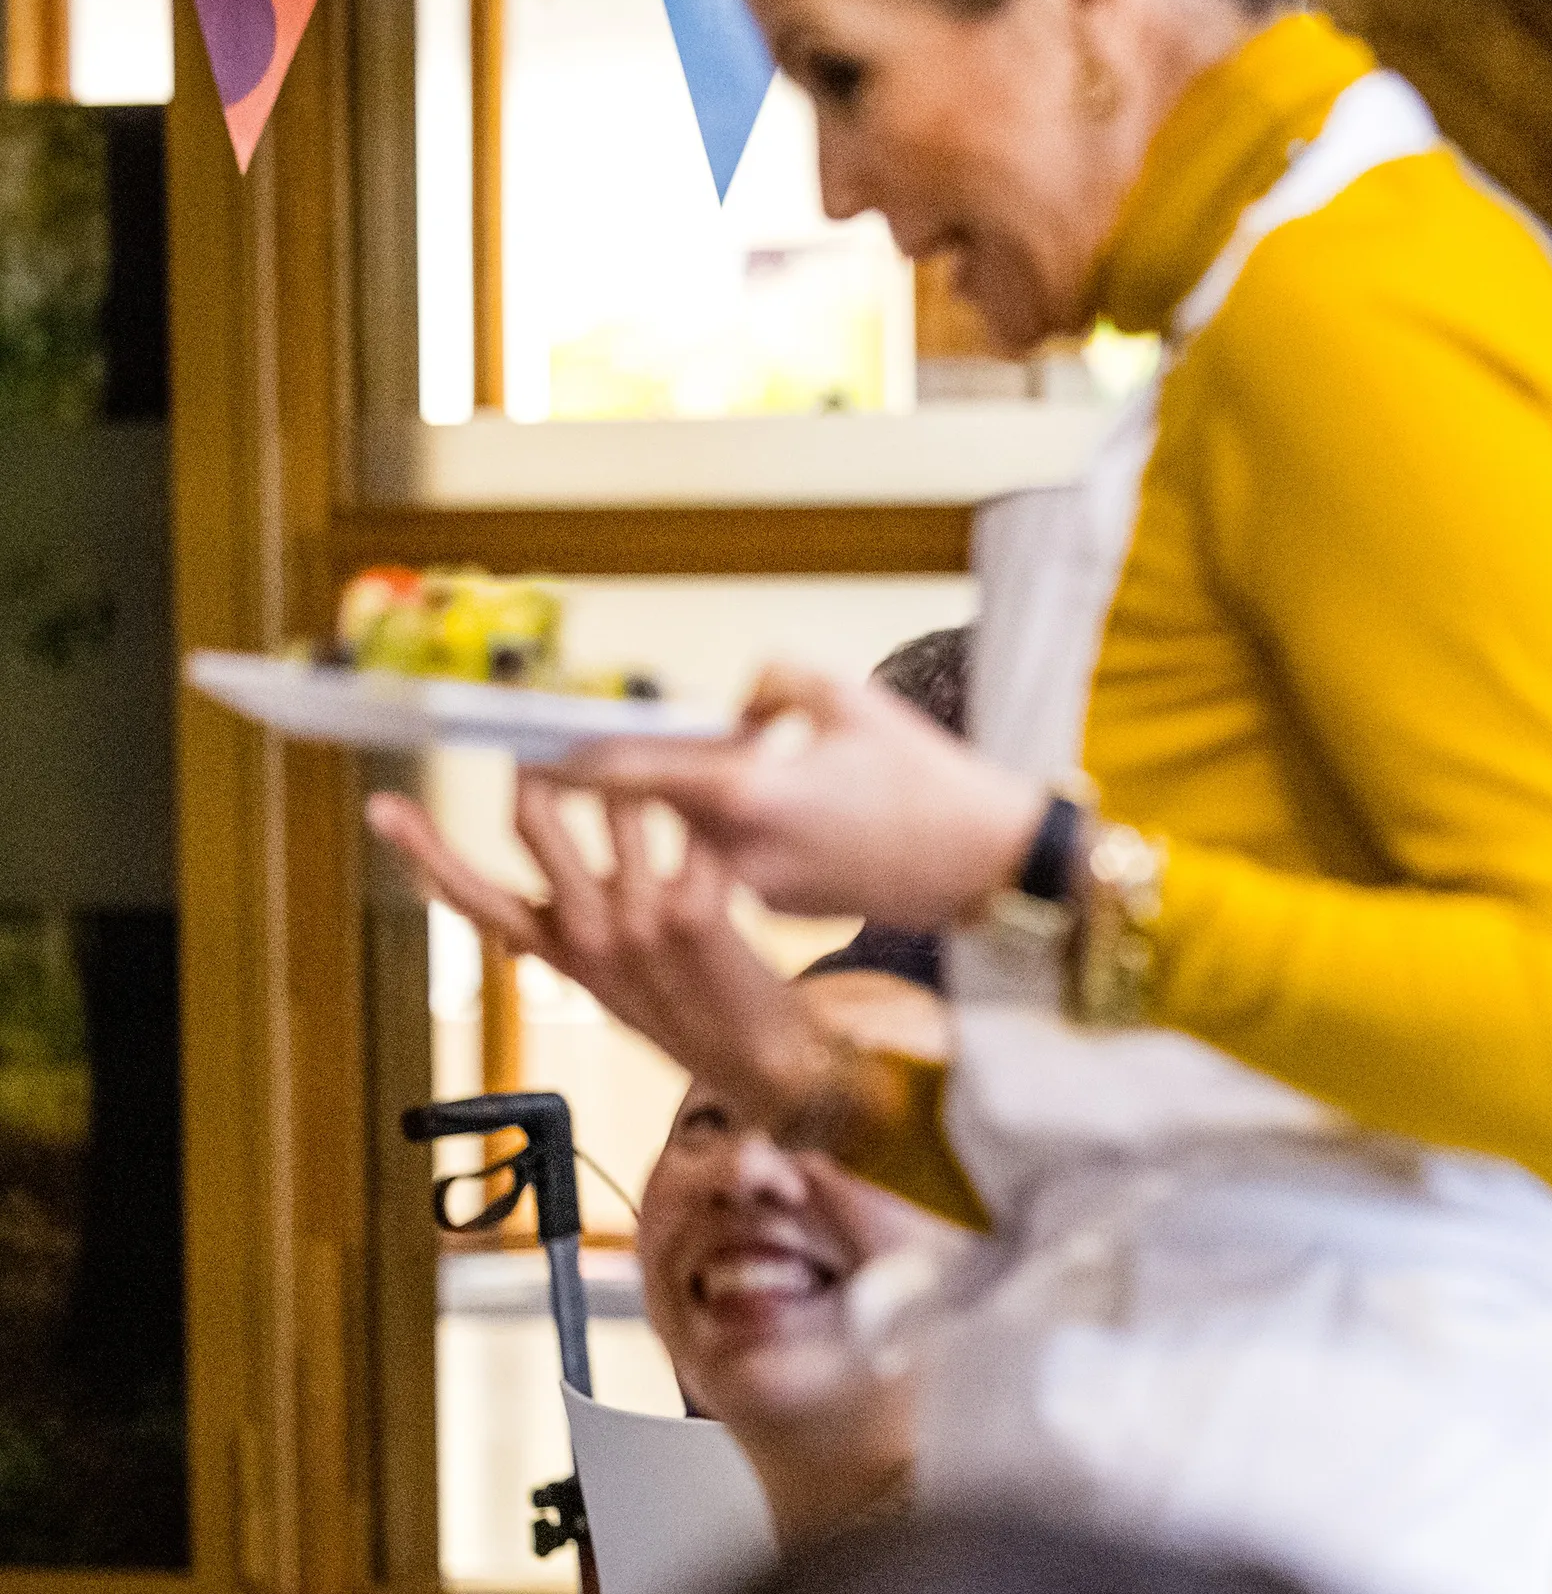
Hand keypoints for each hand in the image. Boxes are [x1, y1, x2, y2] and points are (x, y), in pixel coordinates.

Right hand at [366, 780, 837, 1129]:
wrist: (761, 1061)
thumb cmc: (684, 1004)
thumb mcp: (602, 981)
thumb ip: (558, 944)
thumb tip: (512, 933)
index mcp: (555, 946)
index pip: (469, 894)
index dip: (421, 849)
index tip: (382, 807)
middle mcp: (585, 933)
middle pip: (534, 818)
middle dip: (547, 757)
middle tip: (563, 718)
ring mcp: (638, 922)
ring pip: (620, 804)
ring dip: (644, 765)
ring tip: (672, 738)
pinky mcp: (696, 914)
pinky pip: (693, 828)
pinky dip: (713, 800)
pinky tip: (736, 782)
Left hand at [551, 663, 1043, 927]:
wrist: (988, 866)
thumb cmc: (929, 777)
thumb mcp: (851, 700)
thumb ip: (772, 686)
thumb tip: (731, 708)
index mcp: (748, 790)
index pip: (627, 772)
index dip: (569, 752)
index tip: (522, 737)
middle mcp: (738, 850)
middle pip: (644, 808)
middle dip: (609, 778)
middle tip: (577, 747)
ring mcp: (756, 887)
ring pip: (688, 835)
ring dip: (683, 805)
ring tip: (720, 771)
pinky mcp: (779, 908)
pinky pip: (732, 860)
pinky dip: (738, 834)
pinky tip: (795, 812)